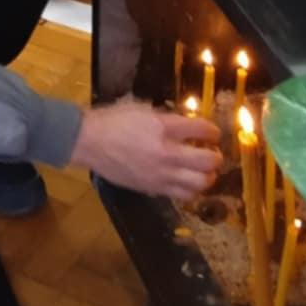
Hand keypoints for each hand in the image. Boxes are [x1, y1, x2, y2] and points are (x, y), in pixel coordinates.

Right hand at [71, 97, 221, 197]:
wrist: (90, 142)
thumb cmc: (113, 121)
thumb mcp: (142, 110)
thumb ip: (167, 119)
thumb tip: (187, 126)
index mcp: (163, 127)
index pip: (202, 129)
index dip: (213, 131)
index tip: (212, 133)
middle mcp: (167, 152)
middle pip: (208, 160)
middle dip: (215, 156)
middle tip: (211, 153)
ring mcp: (161, 174)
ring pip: (201, 182)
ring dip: (207, 176)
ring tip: (203, 171)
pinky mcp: (153, 188)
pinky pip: (183, 195)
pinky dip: (191, 189)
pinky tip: (188, 182)